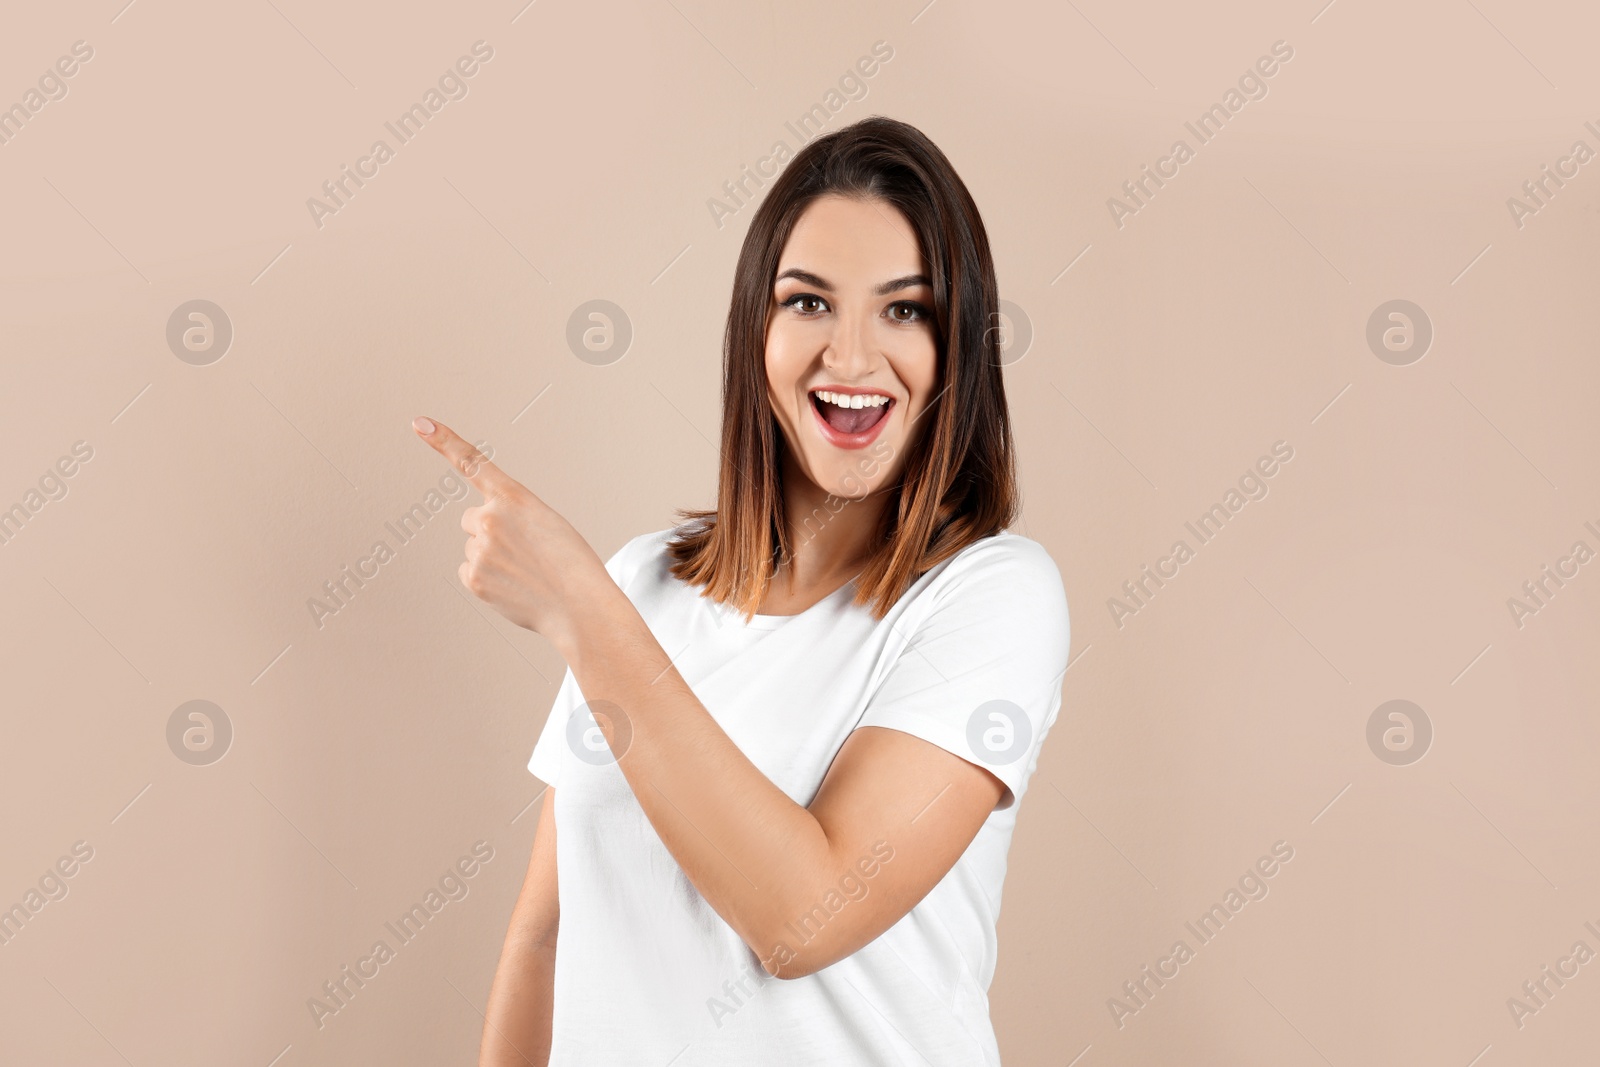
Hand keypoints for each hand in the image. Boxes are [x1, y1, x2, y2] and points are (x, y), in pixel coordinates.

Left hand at [412, 415, 609, 649]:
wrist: (580, 606)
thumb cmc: (572, 566)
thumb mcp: (548, 523)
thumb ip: (512, 518)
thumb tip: (482, 540)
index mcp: (514, 498)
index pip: (473, 463)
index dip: (444, 441)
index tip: (420, 423)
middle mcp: (490, 518)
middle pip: (472, 520)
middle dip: (490, 532)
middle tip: (522, 550)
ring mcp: (479, 549)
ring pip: (473, 547)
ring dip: (493, 558)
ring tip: (525, 572)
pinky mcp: (473, 578)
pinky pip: (469, 572)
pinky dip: (487, 579)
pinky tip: (512, 586)